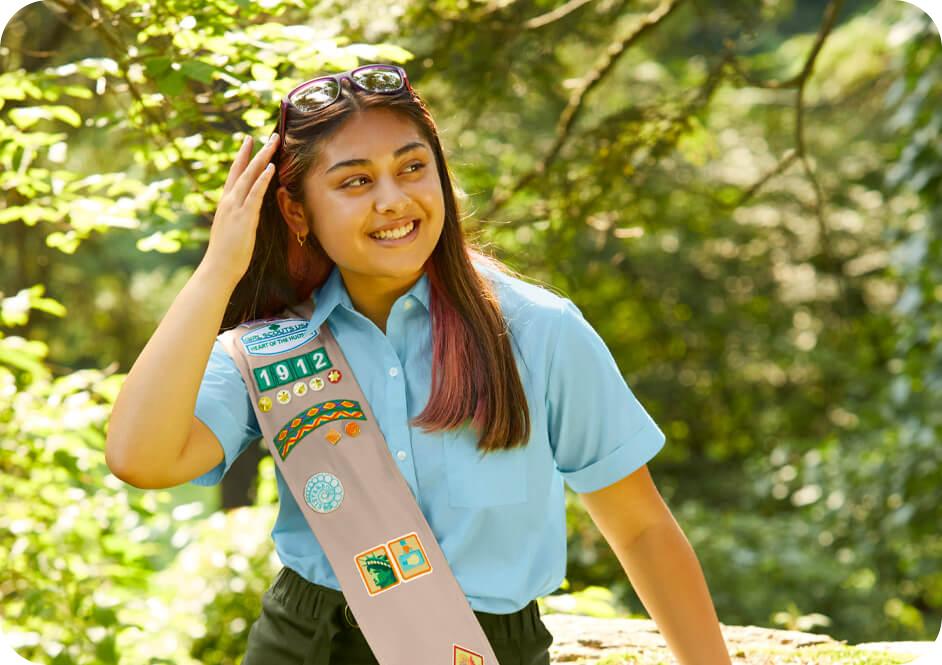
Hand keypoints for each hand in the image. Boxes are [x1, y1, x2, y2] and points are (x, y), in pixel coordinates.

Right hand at [202, 133, 279, 283]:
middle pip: (242, 169)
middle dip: (255, 150)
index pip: (235, 174)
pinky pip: (255, 194)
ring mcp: (236, 207)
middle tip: (270, 135)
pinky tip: (270, 167)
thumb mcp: (233, 230)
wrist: (218, 268)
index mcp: (226, 203)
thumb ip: (239, 217)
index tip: (249, 142)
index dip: (243, 157)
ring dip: (262, 158)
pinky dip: (262, 179)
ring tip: (273, 143)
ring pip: (249, 176)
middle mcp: (229, 201)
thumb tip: (247, 213)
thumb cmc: (226, 254)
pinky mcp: (244, 217)